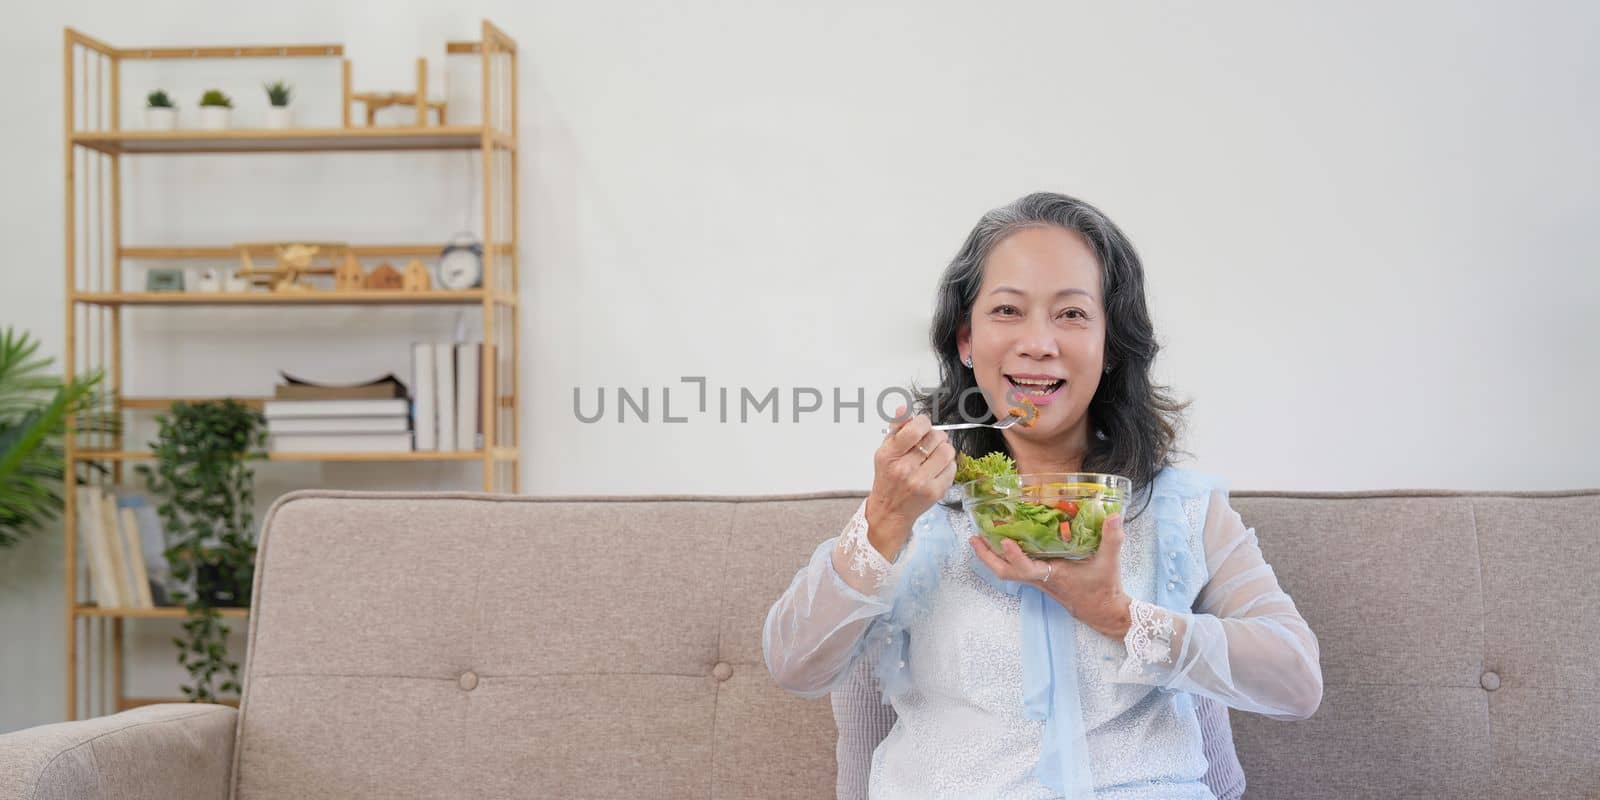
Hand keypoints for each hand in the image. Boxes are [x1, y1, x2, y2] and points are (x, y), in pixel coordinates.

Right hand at [865, 405, 956, 560]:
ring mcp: (921, 482)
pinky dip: (948, 465)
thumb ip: (896, 428)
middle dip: (936, 436)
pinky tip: (937, 468)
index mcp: (890, 455)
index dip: (924, 423)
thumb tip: (904, 408)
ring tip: (935, 454)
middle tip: (930, 442)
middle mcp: (905, 469)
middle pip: (936, 438)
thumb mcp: (884, 451)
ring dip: (944, 449)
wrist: (890, 511)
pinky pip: (952, 468)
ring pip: (948, 452)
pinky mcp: (935, 492)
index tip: (923, 426)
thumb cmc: (887, 479)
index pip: (916, 429)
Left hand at [968, 512, 1132, 638]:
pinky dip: (1004, 558)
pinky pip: (1015, 570)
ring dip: (991, 557)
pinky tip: (1002, 543)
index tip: (1004, 541)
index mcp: (1053, 575)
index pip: (1028, 569)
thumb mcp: (1110, 562)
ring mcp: (1038, 581)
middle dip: (987, 557)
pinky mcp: (1040, 580)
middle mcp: (1040, 579)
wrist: (1102, 611)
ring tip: (978, 538)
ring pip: (1007, 572)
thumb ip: (1112, 538)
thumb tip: (1115, 515)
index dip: (1015, 556)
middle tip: (973, 538)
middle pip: (1005, 573)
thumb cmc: (1103, 589)